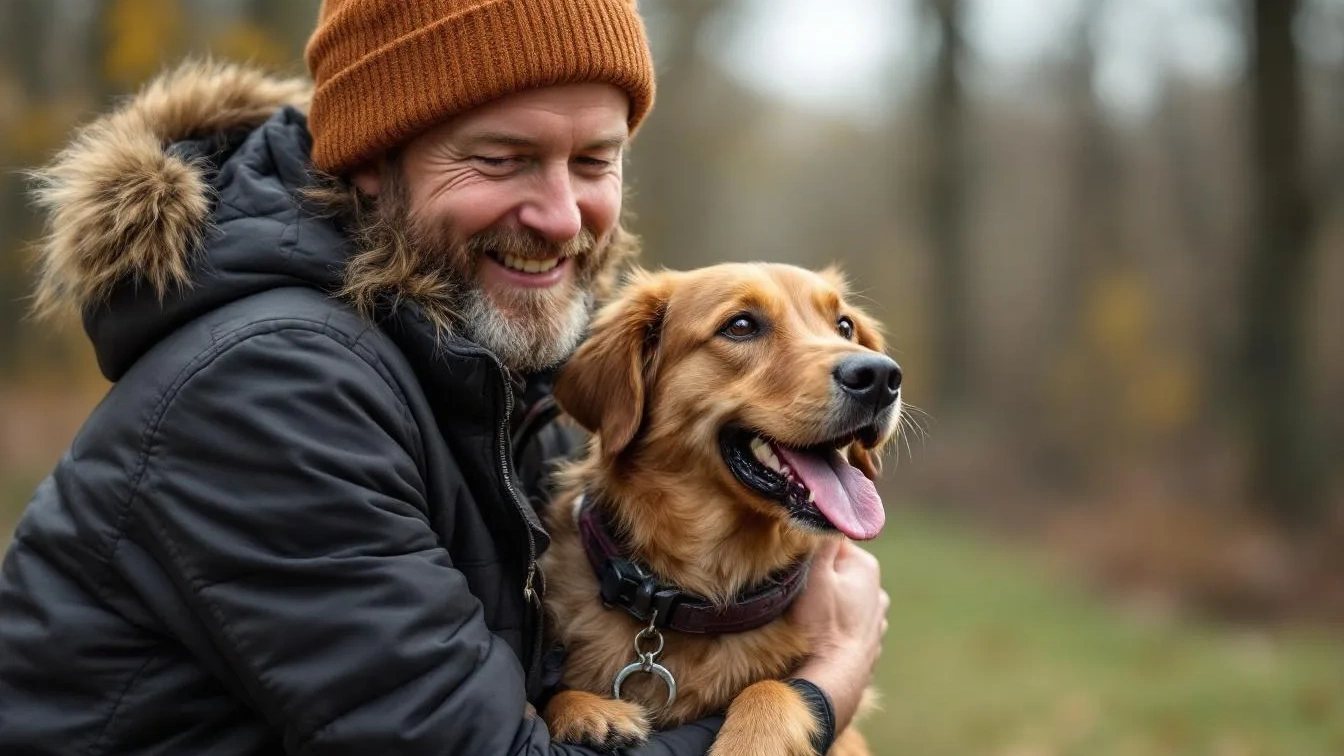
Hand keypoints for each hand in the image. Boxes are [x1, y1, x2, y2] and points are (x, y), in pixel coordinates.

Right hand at [790, 538, 888, 732]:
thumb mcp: (815, 574)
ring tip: (806, 618)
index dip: (806, 553)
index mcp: (865, 567)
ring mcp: (874, 620)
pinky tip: (819, 636)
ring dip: (826, 604)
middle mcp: (877, 591)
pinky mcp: (867, 644)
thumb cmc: (822, 626)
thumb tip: (822, 509)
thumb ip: (821, 540)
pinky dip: (833, 627)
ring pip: (841, 600)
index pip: (830, 544)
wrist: (834, 679)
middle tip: (795, 594)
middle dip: (817, 579)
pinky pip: (845, 625)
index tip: (791, 566)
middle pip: (836, 572)